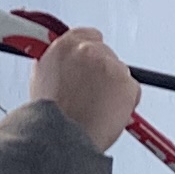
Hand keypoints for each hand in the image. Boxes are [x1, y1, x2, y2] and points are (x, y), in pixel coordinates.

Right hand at [30, 26, 138, 149]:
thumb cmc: (50, 117)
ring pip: (119, 73)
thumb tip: (68, 64)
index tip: (90, 65)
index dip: (90, 54)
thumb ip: (59, 64)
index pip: (88, 36)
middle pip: (107, 54)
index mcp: (64, 46)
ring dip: (114, 88)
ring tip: (96, 109)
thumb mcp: (42, 79)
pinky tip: (107, 114)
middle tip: (92, 95)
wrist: (60, 138)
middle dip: (103, 72)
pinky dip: (126, 103)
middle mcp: (87, 50)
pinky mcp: (126, 83)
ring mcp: (109, 65)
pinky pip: (132, 91)